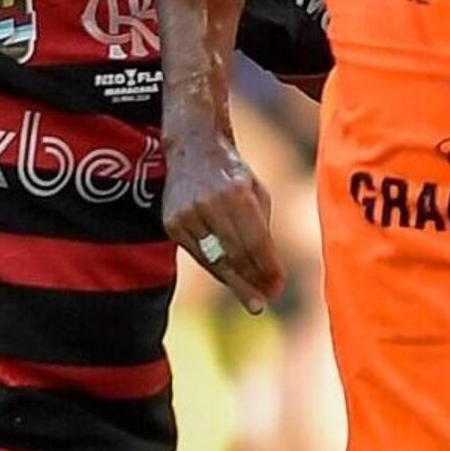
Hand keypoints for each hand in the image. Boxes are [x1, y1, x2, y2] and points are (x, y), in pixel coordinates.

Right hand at [162, 123, 281, 313]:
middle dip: (253, 281)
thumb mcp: (257, 194)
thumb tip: (270, 274)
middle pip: (234, 255)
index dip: (268, 268)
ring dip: (236, 282)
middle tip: (265, 300)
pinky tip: (232, 280)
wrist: (193, 149)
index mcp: (236, 193)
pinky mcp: (171, 224)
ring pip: (215, 259)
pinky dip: (216, 269)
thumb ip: (263, 230)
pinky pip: (198, 256)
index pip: (255, 241)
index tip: (278, 287)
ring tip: (253, 300)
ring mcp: (186, 214)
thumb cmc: (233, 175)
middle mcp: (209, 204)